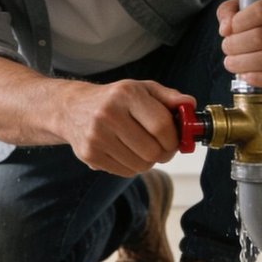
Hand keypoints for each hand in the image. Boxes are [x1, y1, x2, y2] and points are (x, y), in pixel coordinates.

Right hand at [58, 79, 190, 176]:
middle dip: (164, 153)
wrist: (71, 108)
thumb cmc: (114, 99)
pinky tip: (126, 152)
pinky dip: (132, 166)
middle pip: (153, 151)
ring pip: (141, 165)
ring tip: (142, 148)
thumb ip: (168, 97)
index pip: (162, 126)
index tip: (175, 139)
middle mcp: (109, 114)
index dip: (174, 138)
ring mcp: (97, 136)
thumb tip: (190, 105)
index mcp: (126, 94)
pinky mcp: (89, 154)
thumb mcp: (141, 89)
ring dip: (148, 161)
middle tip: (162, 148)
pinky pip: (125, 172)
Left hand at [216, 0, 261, 91]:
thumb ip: (233, 9)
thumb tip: (226, 29)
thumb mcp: (256, 2)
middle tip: (226, 48)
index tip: (228, 30)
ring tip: (231, 62)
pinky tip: (246, 75)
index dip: (239, 22)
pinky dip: (259, 79)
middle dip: (236, 45)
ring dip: (243, 63)